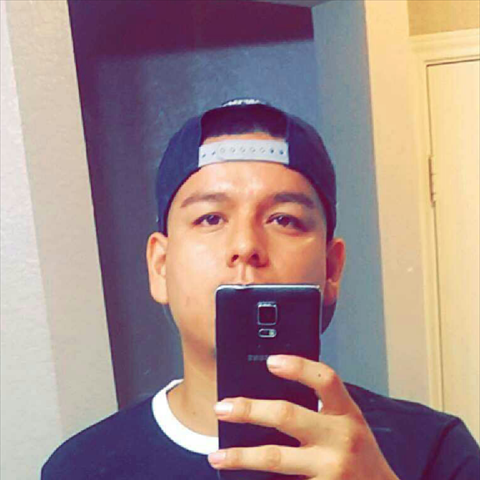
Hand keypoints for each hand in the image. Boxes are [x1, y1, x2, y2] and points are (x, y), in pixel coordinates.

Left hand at [208, 355, 398, 478]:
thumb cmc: (358, 455)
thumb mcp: (348, 424)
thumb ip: (321, 410)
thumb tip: (269, 397)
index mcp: (347, 414)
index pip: (325, 380)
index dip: (298, 367)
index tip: (270, 361)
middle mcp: (340, 439)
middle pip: (287, 415)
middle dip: (249, 410)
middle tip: (222, 408)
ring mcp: (331, 469)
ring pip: (275, 457)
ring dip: (241, 456)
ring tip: (217, 455)